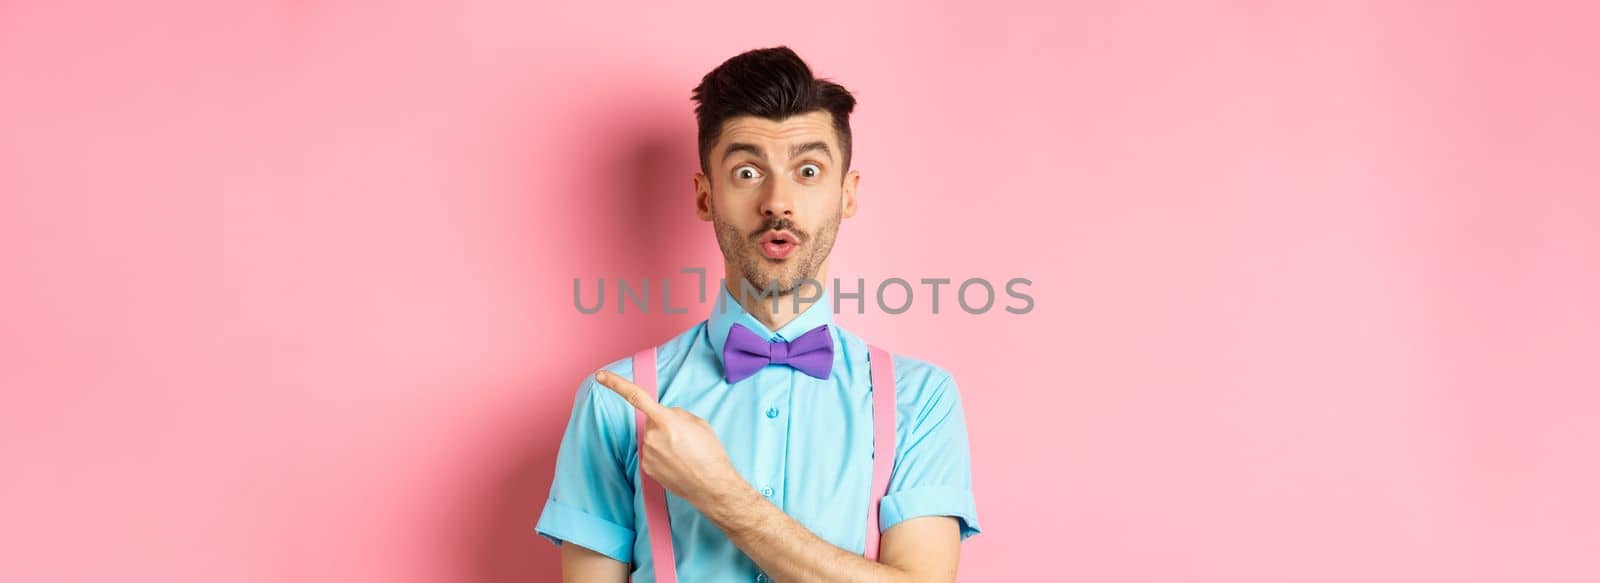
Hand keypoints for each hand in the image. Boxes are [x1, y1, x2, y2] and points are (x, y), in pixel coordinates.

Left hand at [594, 370, 744, 503]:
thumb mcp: (699, 423)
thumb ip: (677, 414)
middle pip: (651, 422)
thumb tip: (665, 415)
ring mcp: (647, 453)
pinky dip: (662, 456)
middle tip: (684, 438)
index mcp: (666, 420)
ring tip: (684, 454)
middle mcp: (652, 436)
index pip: (636, 396)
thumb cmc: (710, 454)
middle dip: (664, 425)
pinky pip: (651, 453)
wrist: (712, 486)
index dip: (616, 384)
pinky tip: (678, 464)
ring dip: (664, 442)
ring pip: (652, 438)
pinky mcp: (646, 468)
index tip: (600, 376)